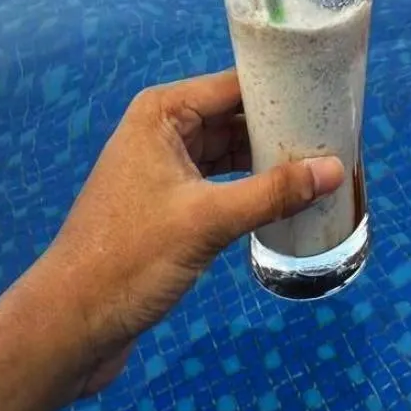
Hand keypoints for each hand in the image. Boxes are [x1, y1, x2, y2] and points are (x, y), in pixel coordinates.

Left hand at [24, 70, 343, 393]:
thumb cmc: (131, 258)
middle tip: (339, 136)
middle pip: (234, 117)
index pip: (234, 85)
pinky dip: (251, 190)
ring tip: (324, 167)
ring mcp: (163, 171)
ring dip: (268, 163)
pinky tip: (288, 201)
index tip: (332, 95)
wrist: (71, 325)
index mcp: (162, 113)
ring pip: (229, 154)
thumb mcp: (208, 220)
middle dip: (281, 129)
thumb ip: (273, 193)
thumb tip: (336, 169)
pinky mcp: (168, 208)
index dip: (281, 89)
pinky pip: (220, 185)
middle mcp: (161, 131)